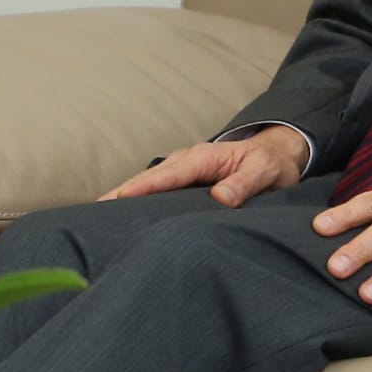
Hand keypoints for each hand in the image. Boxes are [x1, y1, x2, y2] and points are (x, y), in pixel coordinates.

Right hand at [103, 125, 308, 206]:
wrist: (276, 154)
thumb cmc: (270, 164)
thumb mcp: (265, 173)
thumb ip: (244, 184)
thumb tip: (220, 199)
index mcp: (205, 157)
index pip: (172, 173)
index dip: (147, 186)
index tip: (123, 198)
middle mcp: (187, 161)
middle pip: (149, 177)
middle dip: (122, 192)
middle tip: (95, 212)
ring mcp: (182, 171)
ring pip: (148, 183)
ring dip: (125, 197)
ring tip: (100, 217)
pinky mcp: (182, 182)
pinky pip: (156, 190)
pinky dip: (138, 199)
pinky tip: (124, 215)